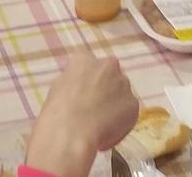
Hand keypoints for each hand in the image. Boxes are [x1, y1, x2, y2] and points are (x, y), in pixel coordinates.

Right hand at [26, 53, 138, 176]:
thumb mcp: (58, 87)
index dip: (88, 82)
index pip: (91, 66)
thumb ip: (74, 80)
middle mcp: (108, 65)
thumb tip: (82, 86)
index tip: (84, 95)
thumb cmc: (58, 112)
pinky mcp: (133, 103)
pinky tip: (106, 132)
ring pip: (121, 93)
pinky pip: (128, 112)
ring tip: (100, 123)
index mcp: (85, 60)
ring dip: (114, 104)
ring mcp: (123, 84)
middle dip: (105, 89)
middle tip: (95, 108)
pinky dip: (121, 122)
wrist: (72, 132)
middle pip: (110, 76)